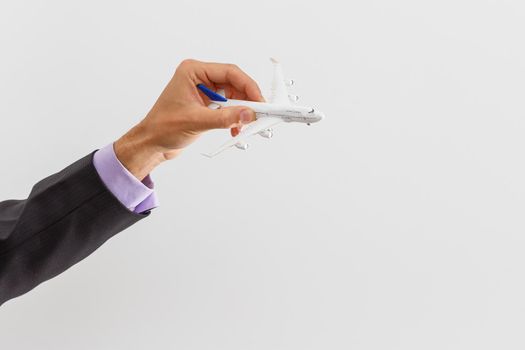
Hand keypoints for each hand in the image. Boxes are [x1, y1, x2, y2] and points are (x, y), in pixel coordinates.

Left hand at [114, 59, 263, 179]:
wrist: (151, 144)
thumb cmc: (162, 128)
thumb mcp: (196, 121)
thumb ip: (225, 117)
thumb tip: (248, 114)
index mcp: (193, 71)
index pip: (229, 72)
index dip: (248, 86)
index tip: (259, 101)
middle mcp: (199, 78)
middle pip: (234, 84)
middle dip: (246, 100)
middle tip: (258, 114)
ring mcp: (203, 91)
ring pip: (233, 97)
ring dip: (241, 111)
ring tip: (245, 124)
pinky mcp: (206, 105)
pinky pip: (228, 107)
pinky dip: (234, 118)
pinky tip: (234, 129)